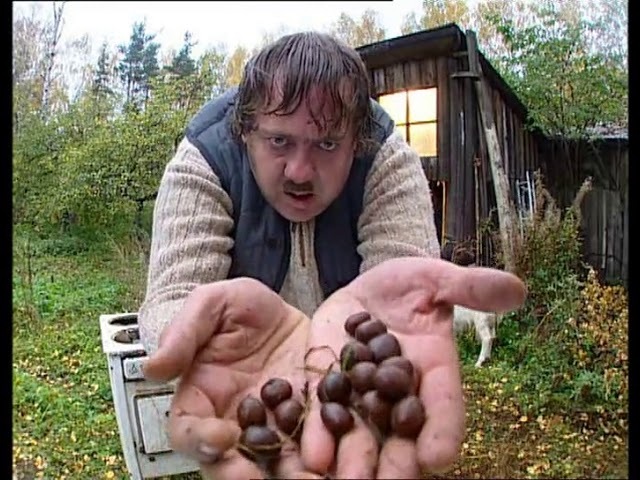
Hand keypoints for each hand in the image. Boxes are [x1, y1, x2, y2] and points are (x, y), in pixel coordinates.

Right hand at [141, 278, 322, 479]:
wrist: (282, 310)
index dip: (200, 440)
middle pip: (230, 463)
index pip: (187, 432)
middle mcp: (234, 422)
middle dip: (246, 476)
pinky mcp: (308, 423)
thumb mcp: (212, 304)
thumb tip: (153, 368)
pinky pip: (315, 447)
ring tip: (311, 479)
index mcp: (201, 398)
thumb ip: (183, 332)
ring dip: (290, 475)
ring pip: (275, 464)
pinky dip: (325, 457)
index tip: (223, 437)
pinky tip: (337, 463)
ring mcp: (272, 427)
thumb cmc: (238, 308)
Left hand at [300, 257, 526, 478]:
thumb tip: (516, 289)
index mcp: (435, 368)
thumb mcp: (438, 278)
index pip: (445, 404)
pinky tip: (313, 456)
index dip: (444, 430)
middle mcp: (401, 391)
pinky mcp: (329, 383)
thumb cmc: (413, 283)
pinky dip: (319, 435)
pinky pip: (323, 412)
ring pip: (362, 433)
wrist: (372, 288)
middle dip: (396, 463)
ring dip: (354, 461)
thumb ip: (470, 287)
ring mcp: (363, 392)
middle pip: (402, 434)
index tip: (439, 457)